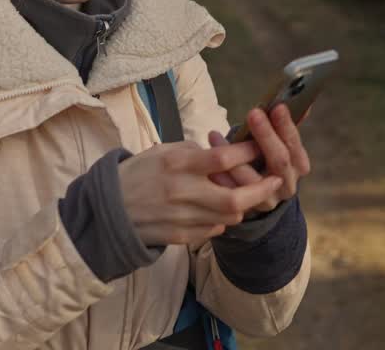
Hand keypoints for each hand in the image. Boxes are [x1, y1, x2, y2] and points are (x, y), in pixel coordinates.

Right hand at [118, 140, 282, 245]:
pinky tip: (218, 210)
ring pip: (230, 217)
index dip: (248, 152)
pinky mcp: (181, 236)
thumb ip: (194, 153)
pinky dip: (222, 220)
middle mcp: (182, 193)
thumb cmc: (138, 174)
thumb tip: (224, 154)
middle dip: (261, 189)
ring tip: (246, 194)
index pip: (223, 158)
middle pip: (235, 197)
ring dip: (243, 205)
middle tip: (275, 180)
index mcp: (177, 165)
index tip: (261, 146)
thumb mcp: (162, 152)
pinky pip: (214, 230)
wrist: (109, 210)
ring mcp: (183, 218)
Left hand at [207, 103, 311, 213]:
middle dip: (266, 135)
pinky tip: (207, 160)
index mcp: (299, 165)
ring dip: (233, 155)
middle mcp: (286, 184)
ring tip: (214, 136)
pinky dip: (219, 175)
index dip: (286, 126)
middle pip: (279, 160)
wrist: (260, 196)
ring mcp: (268, 199)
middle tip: (253, 113)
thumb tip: (301, 99)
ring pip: (252, 179)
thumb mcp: (276, 142)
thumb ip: (284, 124)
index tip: (276, 107)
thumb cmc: (264, 158)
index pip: (295, 144)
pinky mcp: (247, 209)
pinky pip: (232, 193)